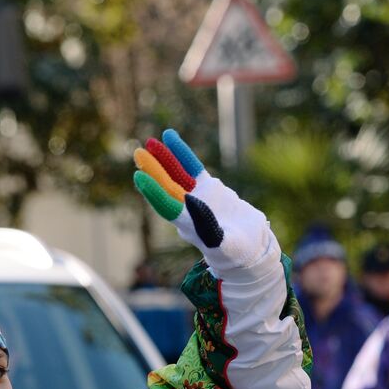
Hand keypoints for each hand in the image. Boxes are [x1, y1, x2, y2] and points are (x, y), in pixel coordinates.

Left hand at [133, 130, 272, 271]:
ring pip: (177, 174)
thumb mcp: (226, 244)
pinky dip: (181, 153)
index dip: (153, 192)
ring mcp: (196, 196)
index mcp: (188, 225)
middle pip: (166, 187)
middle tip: (138, 153)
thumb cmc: (238, 251)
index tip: (140, 177)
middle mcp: (187, 209)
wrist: (250, 247)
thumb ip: (208, 226)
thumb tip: (191, 202)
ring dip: (164, 159)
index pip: (167, 206)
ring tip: (150, 143)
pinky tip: (169, 137)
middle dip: (153, 171)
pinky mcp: (207, 188)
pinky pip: (192, 167)